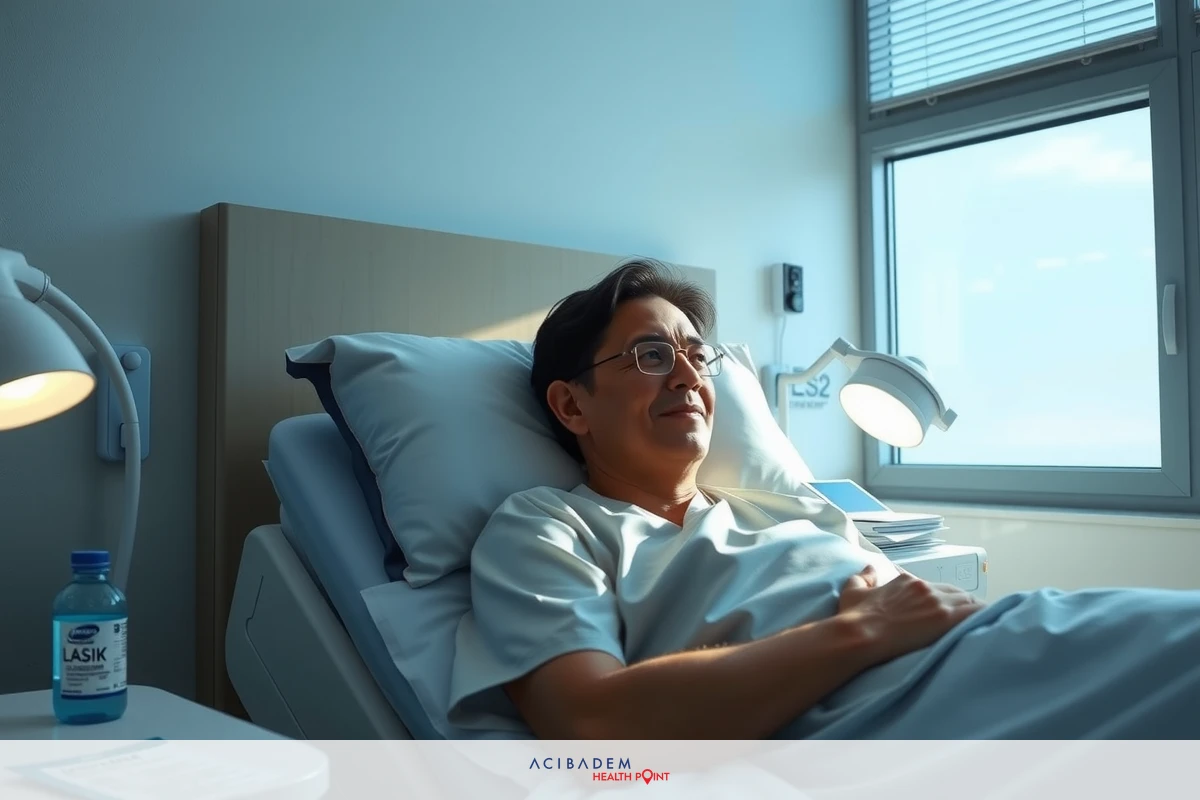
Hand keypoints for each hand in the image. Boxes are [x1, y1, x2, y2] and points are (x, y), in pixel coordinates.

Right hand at [837, 564, 984, 664]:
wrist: (859, 634)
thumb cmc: (854, 616)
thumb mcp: (853, 590)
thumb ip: (863, 577)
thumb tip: (869, 567)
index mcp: (907, 581)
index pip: (936, 587)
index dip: (942, 599)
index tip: (942, 611)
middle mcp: (925, 588)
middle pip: (956, 593)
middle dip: (961, 605)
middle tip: (962, 622)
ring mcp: (936, 602)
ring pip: (969, 602)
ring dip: (973, 613)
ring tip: (977, 626)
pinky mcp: (944, 618)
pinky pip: (975, 613)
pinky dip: (982, 617)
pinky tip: (988, 626)